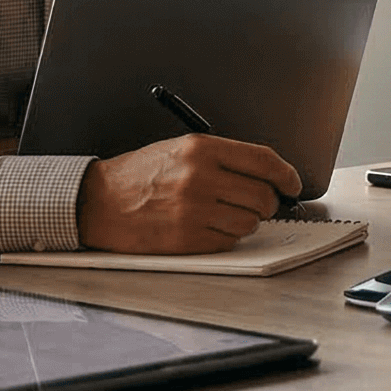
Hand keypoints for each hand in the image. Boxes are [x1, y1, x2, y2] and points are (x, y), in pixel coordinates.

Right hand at [77, 135, 302, 253]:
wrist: (98, 202)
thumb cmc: (139, 174)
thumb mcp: (181, 149)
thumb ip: (223, 158)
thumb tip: (267, 175)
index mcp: (201, 149)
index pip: (264, 160)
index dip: (286, 175)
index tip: (293, 184)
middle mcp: (200, 177)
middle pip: (262, 195)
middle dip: (267, 202)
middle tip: (258, 203)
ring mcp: (193, 210)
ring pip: (249, 222)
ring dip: (246, 221)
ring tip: (225, 214)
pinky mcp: (186, 239)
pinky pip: (228, 241)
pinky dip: (226, 237)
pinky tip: (207, 227)